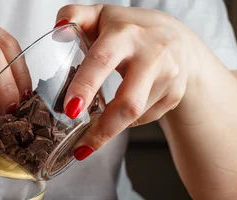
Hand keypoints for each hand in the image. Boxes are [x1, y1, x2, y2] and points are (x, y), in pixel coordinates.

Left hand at [55, 5, 202, 159]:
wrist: (179, 40)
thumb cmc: (129, 30)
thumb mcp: (102, 16)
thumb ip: (76, 16)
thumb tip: (58, 26)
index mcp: (125, 33)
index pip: (103, 60)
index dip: (86, 85)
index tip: (70, 109)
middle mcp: (151, 53)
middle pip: (128, 101)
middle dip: (104, 128)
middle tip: (80, 147)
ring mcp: (167, 76)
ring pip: (134, 116)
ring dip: (108, 132)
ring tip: (87, 144)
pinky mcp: (174, 95)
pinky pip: (143, 119)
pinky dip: (124, 123)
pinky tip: (116, 119)